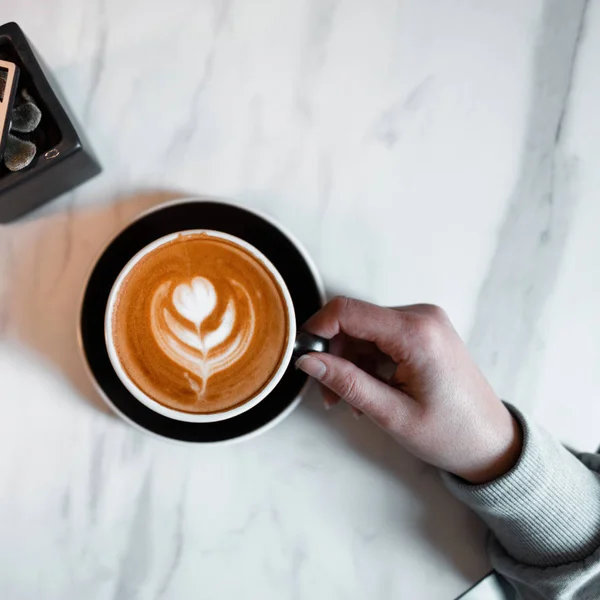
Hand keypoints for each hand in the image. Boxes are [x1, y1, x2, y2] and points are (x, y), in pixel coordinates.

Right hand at [295, 297, 521, 483]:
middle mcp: (422, 317)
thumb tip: (308, 361)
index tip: (303, 355)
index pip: (348, 311)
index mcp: (417, 332)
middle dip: (334, 355)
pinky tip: (369, 391)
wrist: (491, 443)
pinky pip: (381, 338)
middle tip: (330, 394)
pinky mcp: (423, 333)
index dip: (317, 328)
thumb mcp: (391, 414)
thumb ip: (346, 382)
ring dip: (349, 362)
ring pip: (364, 331)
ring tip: (351, 400)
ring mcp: (424, 323)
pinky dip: (367, 362)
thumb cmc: (452, 433)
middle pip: (354, 321)